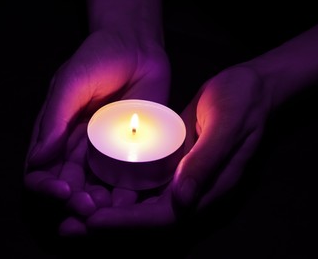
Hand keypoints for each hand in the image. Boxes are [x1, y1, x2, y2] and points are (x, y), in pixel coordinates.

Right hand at [24, 29, 169, 233]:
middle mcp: (79, 153)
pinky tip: (130, 201)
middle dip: (74, 203)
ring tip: (105, 209)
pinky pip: (129, 181)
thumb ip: (54, 119)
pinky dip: (127, 196)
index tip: (60, 190)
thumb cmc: (97, 60)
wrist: (137, 49)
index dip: (45, 186)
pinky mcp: (135, 155)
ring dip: (99, 207)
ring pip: (98, 192)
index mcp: (56, 138)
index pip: (40, 172)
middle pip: (69, 189)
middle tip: (86, 205)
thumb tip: (37, 161)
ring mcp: (107, 156)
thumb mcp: (70, 84)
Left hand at [83, 66, 270, 230]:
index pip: (165, 217)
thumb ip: (206, 162)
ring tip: (71, 212)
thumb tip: (181, 201)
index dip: (129, 224)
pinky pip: (141, 185)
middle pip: (146, 220)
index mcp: (209, 190)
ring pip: (140, 206)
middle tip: (68, 227)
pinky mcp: (170, 165)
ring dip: (107, 213)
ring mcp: (180, 180)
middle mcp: (192, 193)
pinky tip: (92, 188)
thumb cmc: (242, 103)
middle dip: (108, 226)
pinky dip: (116, 192)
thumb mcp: (227, 125)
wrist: (249, 90)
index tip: (93, 222)